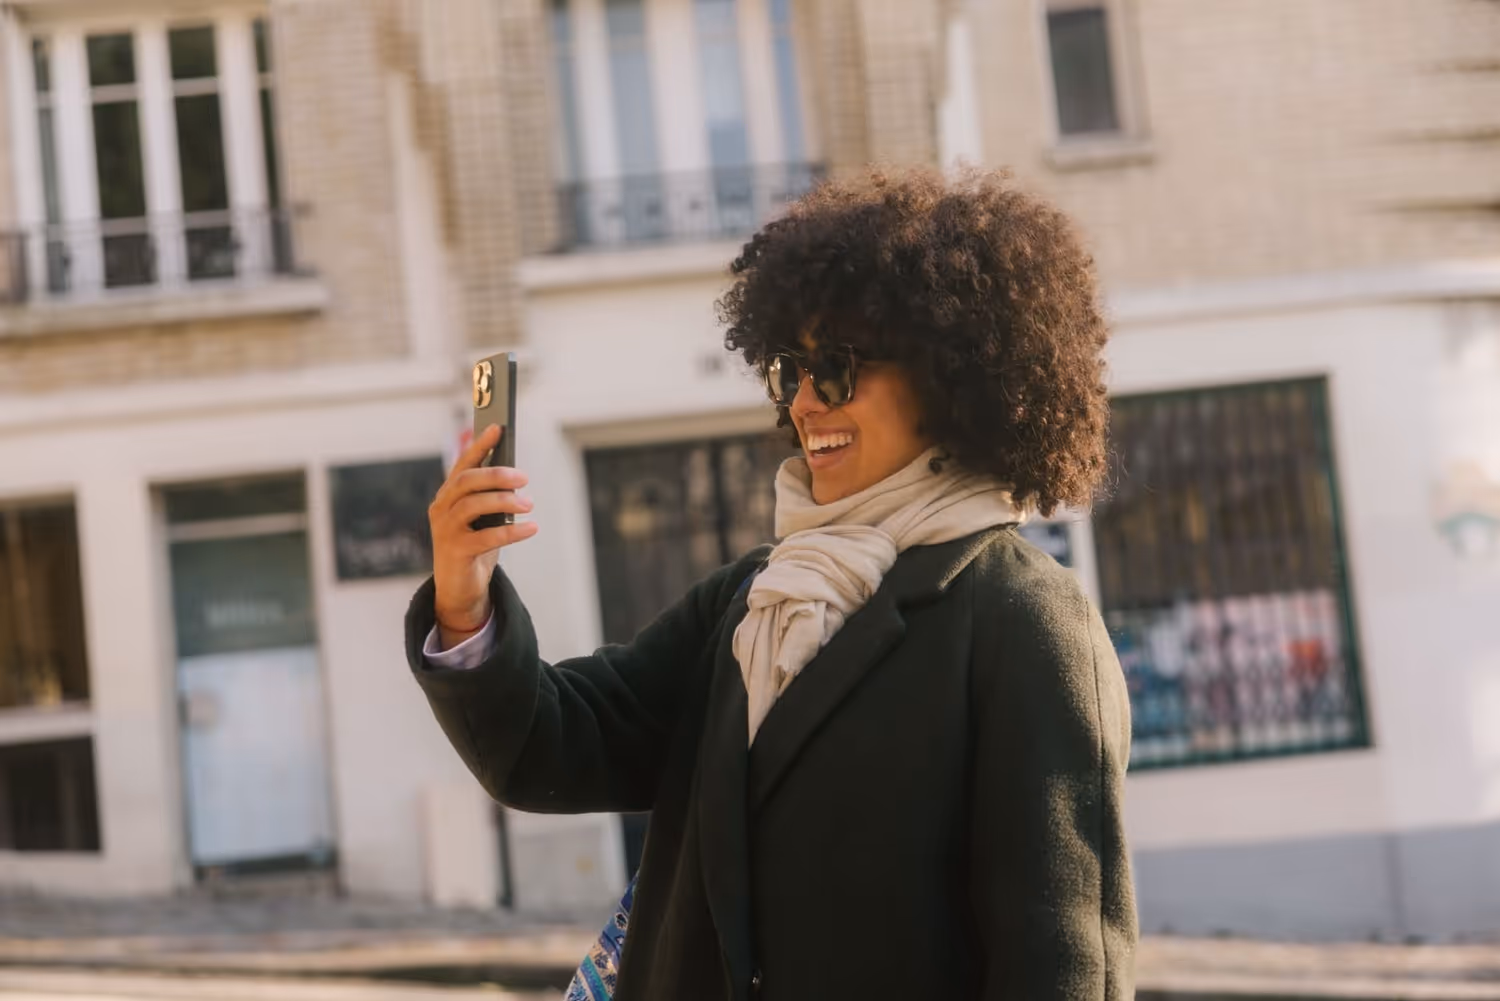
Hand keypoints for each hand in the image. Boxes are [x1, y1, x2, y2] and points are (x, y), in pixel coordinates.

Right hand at [428, 424, 537, 647]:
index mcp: (447, 497)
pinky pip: (486, 537)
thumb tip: (514, 474)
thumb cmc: (474, 548)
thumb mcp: (481, 519)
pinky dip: (512, 531)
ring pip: (473, 505)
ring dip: (505, 501)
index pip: (462, 465)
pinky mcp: (455, 552)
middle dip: (496, 474)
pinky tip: (531, 528)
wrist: (459, 589)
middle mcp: (441, 510)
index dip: (479, 445)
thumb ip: (490, 497)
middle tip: (524, 478)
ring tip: (529, 505)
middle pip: (466, 482)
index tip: (498, 428)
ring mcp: (445, 531)